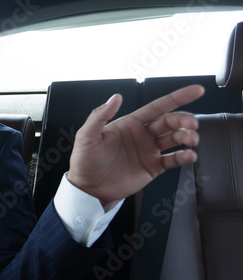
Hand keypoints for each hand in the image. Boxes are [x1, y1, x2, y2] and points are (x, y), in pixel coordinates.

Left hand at [67, 84, 204, 205]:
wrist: (87, 188)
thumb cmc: (84, 161)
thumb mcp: (87, 135)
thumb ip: (100, 115)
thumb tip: (115, 98)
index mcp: (129, 123)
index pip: (157, 107)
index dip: (177, 98)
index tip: (195, 91)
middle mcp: (141, 135)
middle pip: (169, 122)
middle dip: (184, 120)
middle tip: (191, 124)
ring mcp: (148, 151)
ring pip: (174, 139)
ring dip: (186, 137)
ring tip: (191, 140)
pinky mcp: (152, 168)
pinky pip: (172, 160)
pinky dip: (184, 157)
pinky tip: (188, 155)